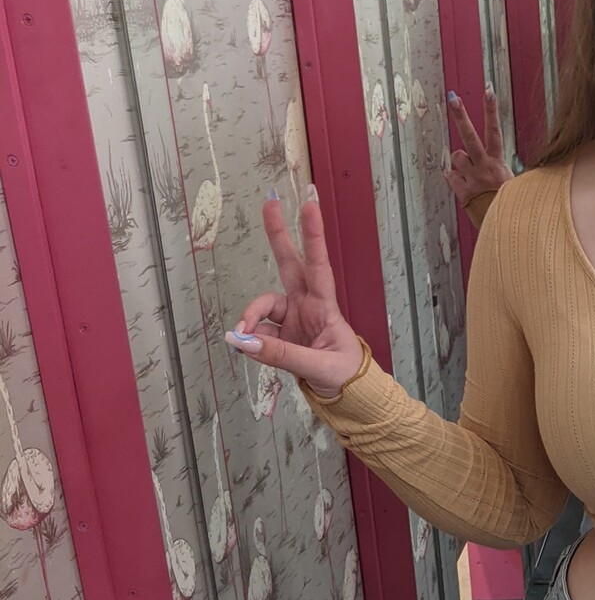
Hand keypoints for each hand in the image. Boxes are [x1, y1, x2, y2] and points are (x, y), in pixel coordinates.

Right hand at [225, 189, 364, 396]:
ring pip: (263, 306)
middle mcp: (307, 306)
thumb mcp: (318, 367)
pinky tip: (247, 348)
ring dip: (251, 317)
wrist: (347, 396)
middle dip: (279, 235)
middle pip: (289, 264)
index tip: (310, 205)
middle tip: (269, 203)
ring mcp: (292, 319)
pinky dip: (250, 340)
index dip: (313, 236)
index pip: (318, 266)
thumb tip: (244, 341)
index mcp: (325, 307)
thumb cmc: (344, 375)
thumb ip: (281, 355)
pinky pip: (258, 332)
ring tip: (242, 336)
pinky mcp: (280, 336)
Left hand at [444, 86, 509, 207]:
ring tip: (472, 173)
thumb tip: (496, 162)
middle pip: (470, 136)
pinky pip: (451, 176)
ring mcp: (472, 178)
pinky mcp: (462, 192)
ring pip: (456, 156)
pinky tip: (466, 186)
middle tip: (453, 98)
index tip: (488, 91)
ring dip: (460, 161)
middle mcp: (484, 167)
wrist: (507, 228)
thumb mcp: (513, 182)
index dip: (491, 110)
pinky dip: (456, 179)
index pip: (495, 131)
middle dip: (461, 116)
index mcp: (498, 163)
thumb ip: (501, 168)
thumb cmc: (511, 205)